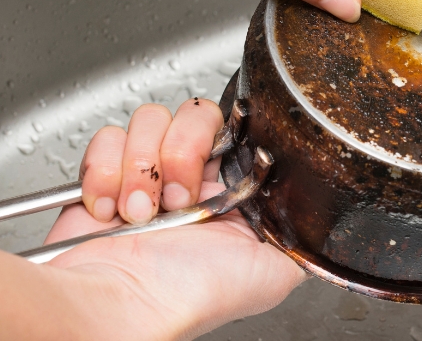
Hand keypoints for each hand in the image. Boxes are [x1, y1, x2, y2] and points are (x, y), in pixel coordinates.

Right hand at [43, 99, 304, 339]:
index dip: (222, 140)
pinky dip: (105, 173)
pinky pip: (107, 139)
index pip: (236, 130)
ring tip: (140, 213)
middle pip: (194, 115)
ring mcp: (146, 174)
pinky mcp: (103, 175)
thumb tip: (318, 212)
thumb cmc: (191, 296)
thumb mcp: (274, 272)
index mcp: (230, 193)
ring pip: (149, 120)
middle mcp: (189, 179)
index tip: (213, 168)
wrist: (125, 306)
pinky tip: (110, 210)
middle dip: (182, 152)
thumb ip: (300, 233)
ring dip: (141, 167)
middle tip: (177, 198)